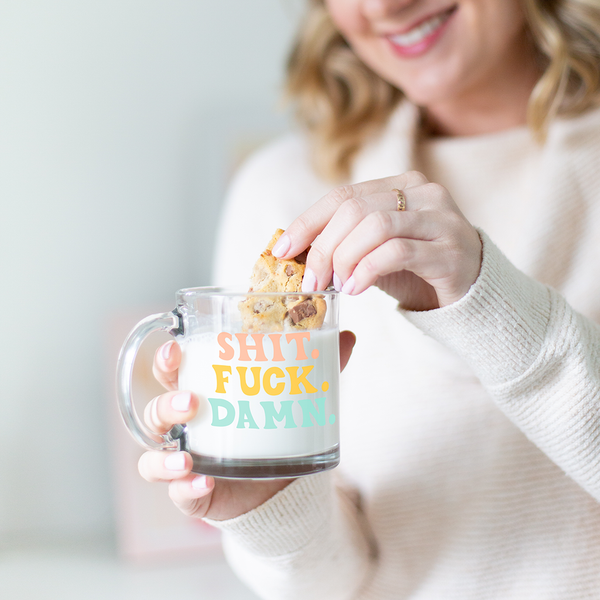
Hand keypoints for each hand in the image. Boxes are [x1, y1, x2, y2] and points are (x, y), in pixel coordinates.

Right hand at [137, 331, 356, 520]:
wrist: (279, 485)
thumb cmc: (273, 429)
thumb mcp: (293, 398)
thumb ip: (317, 369)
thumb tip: (349, 336)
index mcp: (204, 395)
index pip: (172, 373)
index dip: (167, 360)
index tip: (175, 349)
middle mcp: (188, 428)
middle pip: (156, 412)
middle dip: (166, 404)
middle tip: (190, 401)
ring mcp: (187, 462)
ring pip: (153, 456)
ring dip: (165, 455)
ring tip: (188, 455)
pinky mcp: (194, 493)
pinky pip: (178, 493)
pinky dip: (186, 488)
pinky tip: (204, 482)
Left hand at [272, 171, 481, 310]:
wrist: (471, 293)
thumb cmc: (416, 270)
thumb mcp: (375, 250)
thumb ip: (345, 241)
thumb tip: (294, 251)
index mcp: (401, 185)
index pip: (342, 196)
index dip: (307, 223)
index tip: (281, 250)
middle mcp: (423, 193)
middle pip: (355, 210)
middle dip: (322, 247)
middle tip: (310, 281)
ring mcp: (440, 218)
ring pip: (376, 225)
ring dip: (344, 258)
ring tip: (335, 286)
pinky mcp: (450, 249)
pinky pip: (397, 251)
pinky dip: (367, 270)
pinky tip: (355, 289)